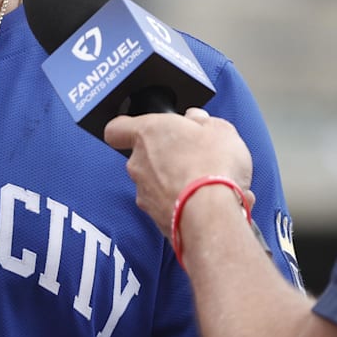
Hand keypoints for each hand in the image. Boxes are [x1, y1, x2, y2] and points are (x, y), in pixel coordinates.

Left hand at [104, 108, 253, 236]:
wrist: (212, 214)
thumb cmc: (213, 167)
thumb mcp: (219, 129)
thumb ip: (202, 121)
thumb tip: (196, 119)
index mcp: (148, 133)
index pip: (116, 129)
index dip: (126, 129)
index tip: (143, 130)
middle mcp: (138, 162)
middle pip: (141, 156)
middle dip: (163, 156)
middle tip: (190, 156)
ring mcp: (144, 192)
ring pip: (151, 183)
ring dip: (170, 182)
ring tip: (200, 183)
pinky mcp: (154, 217)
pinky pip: (162, 205)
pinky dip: (176, 203)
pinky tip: (199, 202)